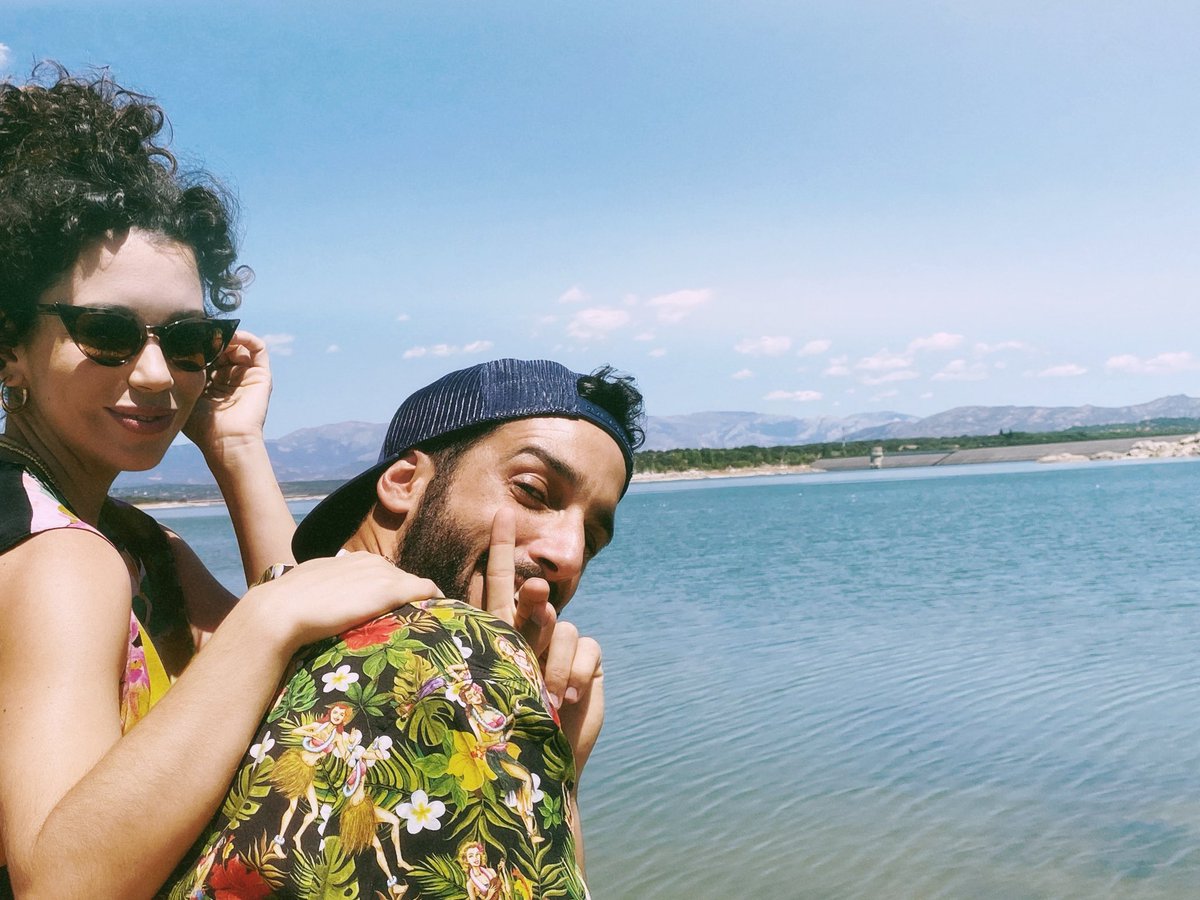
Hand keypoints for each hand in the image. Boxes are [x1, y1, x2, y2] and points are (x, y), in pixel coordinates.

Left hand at [183, 330, 272, 454]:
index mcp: (214, 383)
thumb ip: (183, 373)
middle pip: (224, 348)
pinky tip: (231, 337)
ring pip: (239, 345)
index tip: (186, 337)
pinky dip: (246, 338)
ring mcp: (247, 376)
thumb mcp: (187, 394)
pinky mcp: (261, 375)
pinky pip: (258, 349)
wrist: (225, 440)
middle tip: (200, 334)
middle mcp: (232, 378)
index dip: (199, 345)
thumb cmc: (202, 425)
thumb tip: (175, 349)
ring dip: (227, 337)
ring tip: (215, 336)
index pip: (208, 355)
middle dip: (213, 339)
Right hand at [247, 551, 440, 650]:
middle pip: (400, 578)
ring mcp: (381, 574)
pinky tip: (441, 611)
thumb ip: (325, 592)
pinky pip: (424, 589)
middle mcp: (370, 561)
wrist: (279, 611)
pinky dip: (434, 599)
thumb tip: (323, 608)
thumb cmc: (287, 607)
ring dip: (420, 600)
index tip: (394, 610)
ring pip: (414, 584)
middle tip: (415, 619)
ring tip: (430, 619)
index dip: (389, 593)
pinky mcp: (390, 589)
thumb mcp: (310, 590)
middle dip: (408, 596)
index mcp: (351, 560)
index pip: (380, 574)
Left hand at [475, 510, 604, 775]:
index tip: (501, 513)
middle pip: (535, 597)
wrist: (538, 762)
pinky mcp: (588, 661)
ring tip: (545, 697)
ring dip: (554, 664)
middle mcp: (532, 633)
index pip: (498, 582)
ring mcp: (563, 646)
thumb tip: (534, 592)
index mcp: (498, 631)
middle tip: (533, 597)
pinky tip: (567, 698)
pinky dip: (576, 673)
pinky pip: (586, 648)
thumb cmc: (504, 725)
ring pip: (564, 627)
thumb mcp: (498, 674)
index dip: (502, 547)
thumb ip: (511, 631)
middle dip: (534, 599)